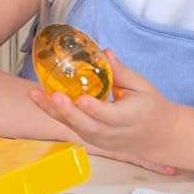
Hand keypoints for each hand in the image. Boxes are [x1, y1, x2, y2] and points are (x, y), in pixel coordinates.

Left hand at [29, 49, 183, 172]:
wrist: (158, 137)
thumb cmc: (150, 107)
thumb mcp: (143, 86)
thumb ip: (122, 72)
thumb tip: (104, 52)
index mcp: (131, 118)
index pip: (111, 116)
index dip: (95, 109)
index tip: (82, 99)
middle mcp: (114, 133)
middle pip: (88, 127)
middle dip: (68, 112)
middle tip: (51, 96)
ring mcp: (102, 140)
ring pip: (75, 128)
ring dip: (54, 112)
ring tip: (34, 95)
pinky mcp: (92, 141)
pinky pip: (72, 128)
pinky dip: (56, 115)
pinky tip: (41, 100)